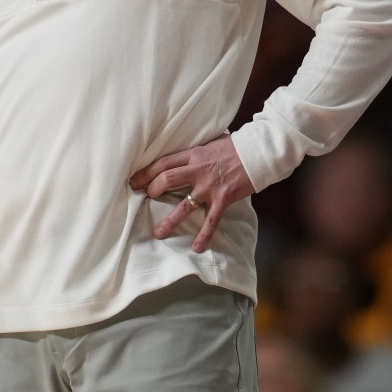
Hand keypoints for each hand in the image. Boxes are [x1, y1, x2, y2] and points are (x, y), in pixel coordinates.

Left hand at [128, 134, 255, 252]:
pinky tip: (196, 247)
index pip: (164, 163)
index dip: (146, 173)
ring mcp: (210, 186)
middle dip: (152, 190)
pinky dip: (203, 235)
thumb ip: (195, 153)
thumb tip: (182, 158)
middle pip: (167, 180)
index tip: (134, 181)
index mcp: (193, 155)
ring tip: (158, 233)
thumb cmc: (234, 147)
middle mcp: (198, 170)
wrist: (258, 153)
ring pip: (184, 205)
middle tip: (144, 198)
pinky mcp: (223, 199)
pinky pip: (210, 220)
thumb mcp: (210, 144)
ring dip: (169, 221)